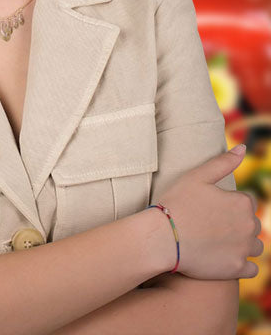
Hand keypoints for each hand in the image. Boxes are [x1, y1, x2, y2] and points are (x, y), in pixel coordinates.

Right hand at [156, 146, 262, 279]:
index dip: (227, 204)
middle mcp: (249, 226)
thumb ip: (222, 162)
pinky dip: (241, 264)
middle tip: (209, 224)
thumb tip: (243, 148)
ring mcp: (245, 249)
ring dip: (242, 244)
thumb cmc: (177, 203)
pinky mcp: (238, 269)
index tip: (209, 208)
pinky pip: (251, 268)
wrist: (163, 237)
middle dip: (236, 224)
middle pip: (251, 224)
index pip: (245, 202)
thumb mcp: (196, 176)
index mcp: (242, 202)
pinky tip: (223, 257)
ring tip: (217, 241)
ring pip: (254, 246)